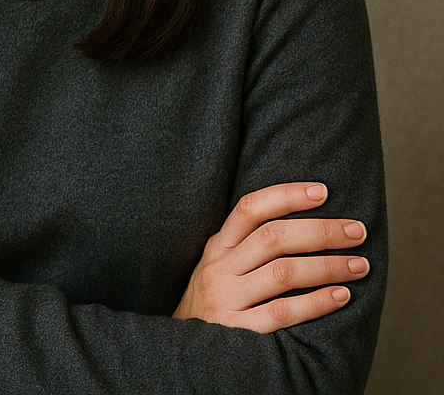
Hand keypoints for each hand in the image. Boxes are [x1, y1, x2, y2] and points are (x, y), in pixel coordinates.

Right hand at [174, 181, 368, 331]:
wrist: (183, 351)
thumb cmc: (216, 302)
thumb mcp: (220, 266)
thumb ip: (248, 246)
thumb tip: (306, 221)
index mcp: (217, 247)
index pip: (251, 209)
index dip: (287, 195)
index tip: (323, 192)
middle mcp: (219, 269)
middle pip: (273, 238)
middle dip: (322, 231)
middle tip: (357, 232)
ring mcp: (226, 299)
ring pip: (283, 273)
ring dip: (328, 266)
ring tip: (359, 265)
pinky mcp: (238, 330)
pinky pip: (283, 312)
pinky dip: (317, 302)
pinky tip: (341, 296)